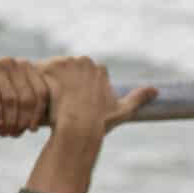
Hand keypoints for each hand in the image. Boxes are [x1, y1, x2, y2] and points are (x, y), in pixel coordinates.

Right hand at [0, 58, 53, 137]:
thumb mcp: (16, 95)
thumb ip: (34, 100)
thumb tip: (65, 123)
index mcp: (26, 67)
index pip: (42, 92)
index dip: (37, 114)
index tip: (31, 130)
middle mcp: (11, 62)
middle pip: (26, 98)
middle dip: (21, 121)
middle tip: (14, 134)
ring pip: (10, 99)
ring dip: (9, 120)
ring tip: (4, 132)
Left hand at [38, 56, 157, 131]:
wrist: (79, 129)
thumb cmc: (100, 123)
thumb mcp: (122, 110)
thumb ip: (138, 98)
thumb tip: (156, 90)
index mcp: (100, 69)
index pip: (83, 74)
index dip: (76, 89)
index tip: (72, 103)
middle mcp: (85, 62)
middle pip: (68, 70)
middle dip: (62, 83)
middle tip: (57, 102)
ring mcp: (67, 64)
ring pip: (54, 70)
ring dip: (49, 81)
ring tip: (46, 100)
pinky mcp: (50, 69)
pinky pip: (41, 72)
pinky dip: (38, 82)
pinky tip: (37, 96)